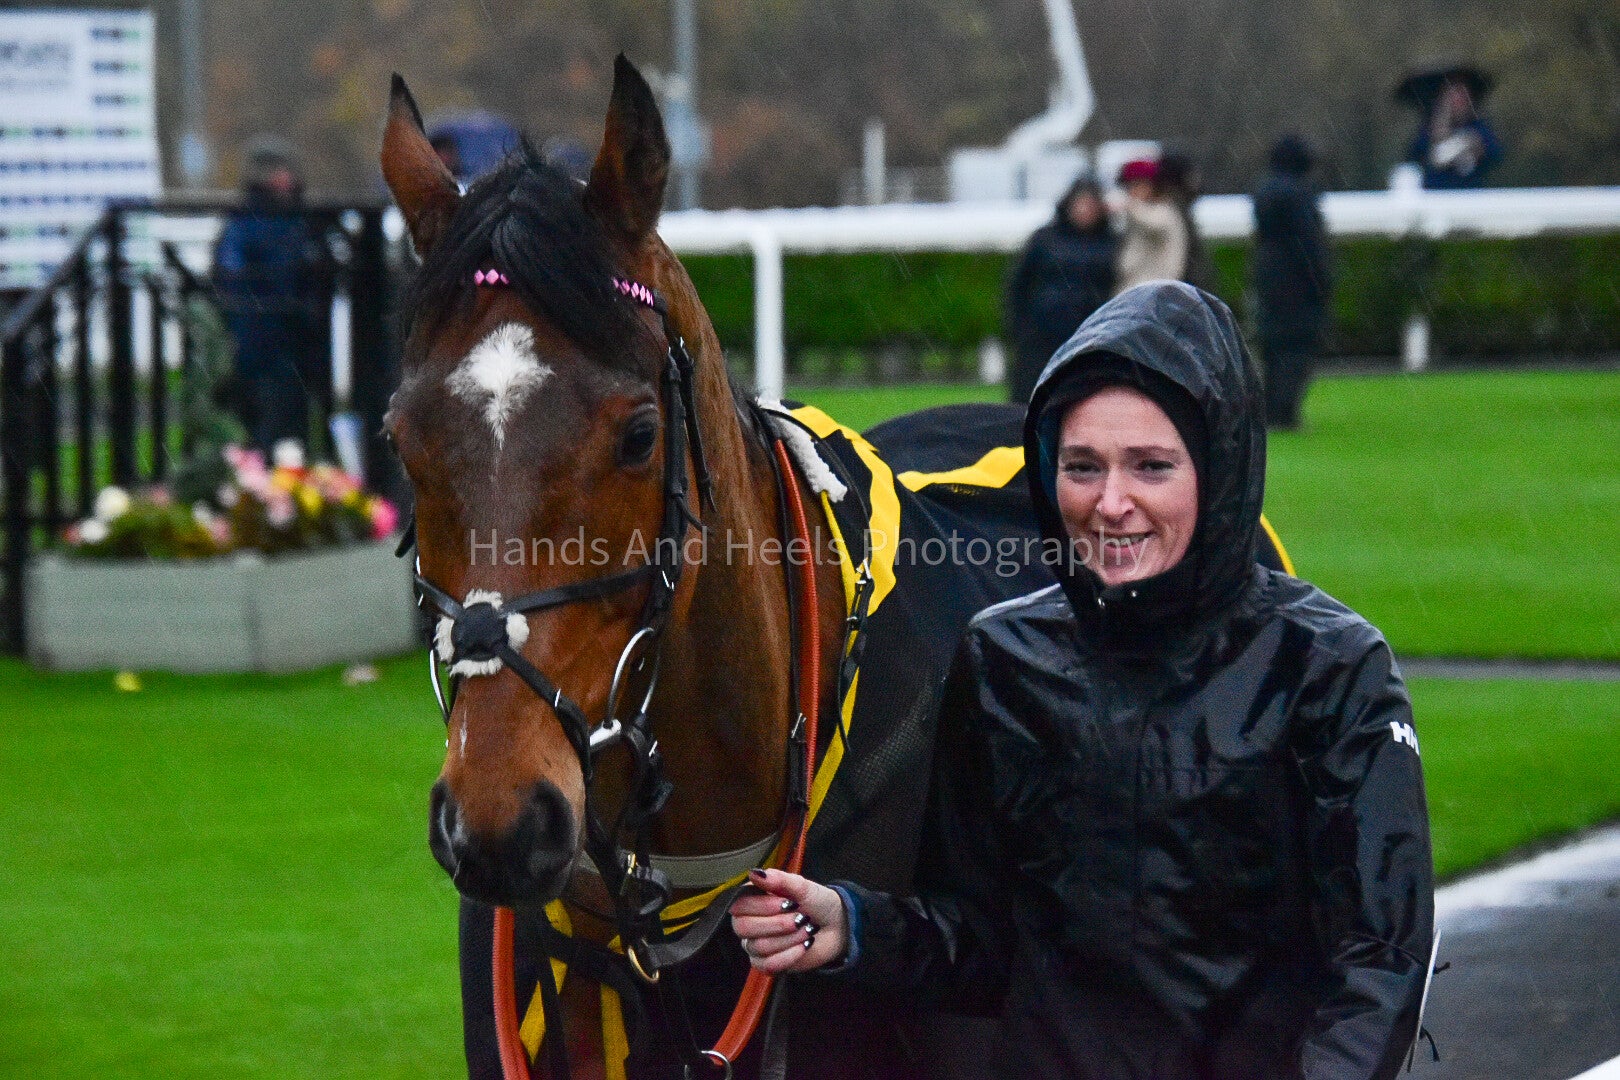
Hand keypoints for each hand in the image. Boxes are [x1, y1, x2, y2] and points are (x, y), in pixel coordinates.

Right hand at [729, 868, 847, 974]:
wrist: (836, 925)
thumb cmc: (816, 902)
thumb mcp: (801, 886)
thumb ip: (778, 879)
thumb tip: (754, 873)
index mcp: (752, 900)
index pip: (739, 906)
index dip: (762, 906)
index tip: (788, 903)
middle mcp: (748, 923)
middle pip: (744, 928)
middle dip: (777, 924)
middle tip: (800, 918)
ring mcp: (755, 945)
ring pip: (759, 946)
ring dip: (789, 938)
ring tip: (807, 930)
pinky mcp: (767, 964)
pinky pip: (768, 965)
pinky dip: (790, 956)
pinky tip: (804, 946)